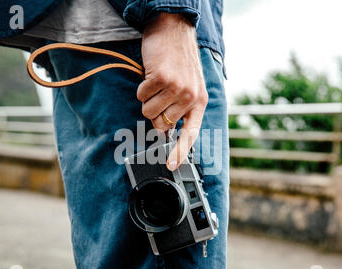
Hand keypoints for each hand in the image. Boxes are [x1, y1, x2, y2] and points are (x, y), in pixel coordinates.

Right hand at [137, 13, 207, 170]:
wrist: (174, 30)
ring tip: (158, 83)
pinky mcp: (161, 79)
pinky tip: (152, 75)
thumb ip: (182, 108)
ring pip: (149, 111)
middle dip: (155, 113)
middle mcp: (190, 97)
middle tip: (160, 95)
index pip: (190, 133)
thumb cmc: (180, 59)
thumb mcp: (191, 85)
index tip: (172, 165)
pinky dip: (142, 87)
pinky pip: (142, 96)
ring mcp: (176, 88)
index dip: (180, 151)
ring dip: (148, 99)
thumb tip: (164, 130)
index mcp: (199, 102)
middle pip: (161, 124)